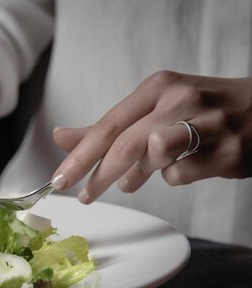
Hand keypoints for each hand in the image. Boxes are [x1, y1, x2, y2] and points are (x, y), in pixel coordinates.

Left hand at [52, 71, 251, 202]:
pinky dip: (174, 178)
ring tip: (137, 177)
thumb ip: (108, 127)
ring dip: (141, 174)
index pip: (108, 125)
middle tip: (84, 196)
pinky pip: (182, 175)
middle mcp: (182, 99)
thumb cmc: (200, 112)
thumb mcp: (153, 109)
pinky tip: (185, 167)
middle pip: (125, 144)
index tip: (59, 179)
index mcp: (158, 87)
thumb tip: (60, 136)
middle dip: (98, 176)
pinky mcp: (230, 151)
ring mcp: (210, 123)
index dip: (80, 155)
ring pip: (154, 158)